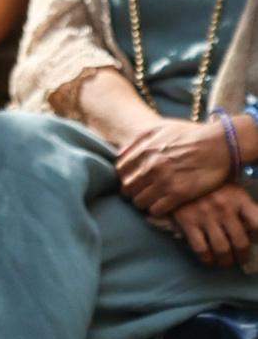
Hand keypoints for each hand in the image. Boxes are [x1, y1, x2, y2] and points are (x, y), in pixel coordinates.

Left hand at [117, 117, 238, 219]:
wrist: (217, 144)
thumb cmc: (190, 135)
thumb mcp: (160, 128)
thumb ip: (139, 141)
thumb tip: (121, 153)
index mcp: (144, 149)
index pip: (121, 171)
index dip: (125, 178)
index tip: (132, 182)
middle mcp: (151, 166)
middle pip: (128, 188)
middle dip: (132, 192)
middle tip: (141, 194)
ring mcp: (164, 180)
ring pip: (140, 201)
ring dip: (144, 203)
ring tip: (152, 202)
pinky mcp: (179, 194)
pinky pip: (157, 210)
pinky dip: (157, 210)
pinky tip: (164, 207)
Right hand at [173, 183, 257, 266]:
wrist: (177, 172)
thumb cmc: (210, 185)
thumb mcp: (231, 189)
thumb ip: (243, 208)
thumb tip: (252, 233)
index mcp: (238, 198)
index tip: (254, 241)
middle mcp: (224, 207)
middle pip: (241, 243)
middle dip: (242, 256)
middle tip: (240, 258)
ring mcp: (205, 215)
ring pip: (222, 250)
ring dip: (226, 261)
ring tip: (225, 260)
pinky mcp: (188, 221)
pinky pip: (202, 250)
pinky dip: (208, 259)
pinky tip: (209, 258)